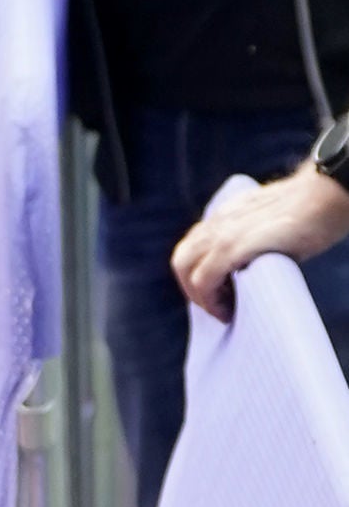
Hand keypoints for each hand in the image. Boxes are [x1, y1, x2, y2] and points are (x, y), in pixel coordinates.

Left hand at [173, 166, 348, 318]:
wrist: (324, 196)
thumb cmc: (309, 214)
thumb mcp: (269, 225)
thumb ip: (250, 240)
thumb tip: (247, 270)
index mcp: (225, 215)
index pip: (193, 247)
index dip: (198, 274)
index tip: (218, 293)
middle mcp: (218, 221)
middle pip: (182, 260)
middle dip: (193, 290)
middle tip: (217, 307)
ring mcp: (223, 233)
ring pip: (186, 270)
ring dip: (200, 297)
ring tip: (223, 310)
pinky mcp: (232, 246)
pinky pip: (204, 279)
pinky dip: (210, 299)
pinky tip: (228, 310)